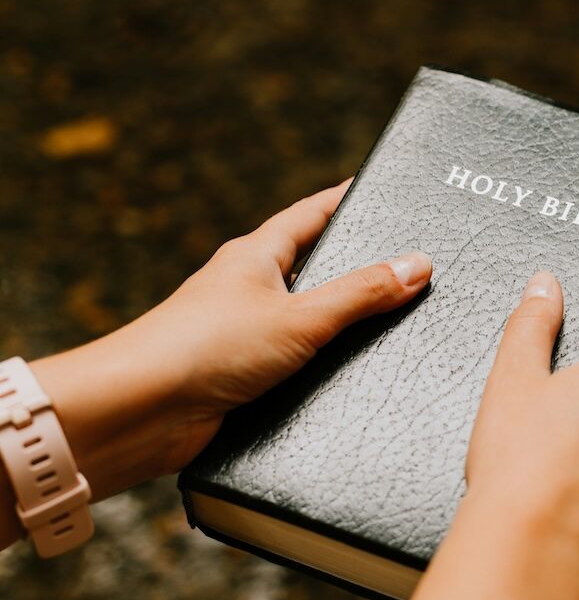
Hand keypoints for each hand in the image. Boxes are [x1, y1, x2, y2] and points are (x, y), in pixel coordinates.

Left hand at [1, 180, 430, 546]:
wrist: (140, 410)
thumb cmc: (204, 348)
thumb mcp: (300, 316)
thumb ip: (361, 294)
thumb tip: (417, 265)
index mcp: (256, 256)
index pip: (311, 215)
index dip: (345, 200)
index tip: (377, 189)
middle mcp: (248, 289)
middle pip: (311, 266)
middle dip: (352, 265)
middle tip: (399, 259)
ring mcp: (243, 332)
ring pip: (304, 319)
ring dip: (338, 323)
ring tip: (387, 322)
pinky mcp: (242, 376)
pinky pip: (295, 363)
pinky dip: (322, 366)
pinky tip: (348, 375)